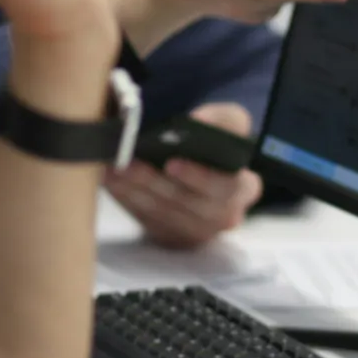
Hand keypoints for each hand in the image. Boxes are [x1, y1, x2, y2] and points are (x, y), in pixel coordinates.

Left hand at [105, 103, 263, 248]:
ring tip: (113, 168)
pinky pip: (147, 222)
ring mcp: (196, 232)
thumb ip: (220, 119)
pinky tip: (112, 182)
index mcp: (244, 189)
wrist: (203, 167)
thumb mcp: (231, 123)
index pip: (226, 187)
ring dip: (134, 191)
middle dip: (154, 183)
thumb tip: (198, 121)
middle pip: (186, 204)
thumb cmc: (218, 143)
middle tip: (127, 163)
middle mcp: (224, 216)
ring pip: (162, 214)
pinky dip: (127, 201)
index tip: (171, 164)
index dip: (199, 177)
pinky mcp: (172, 238)